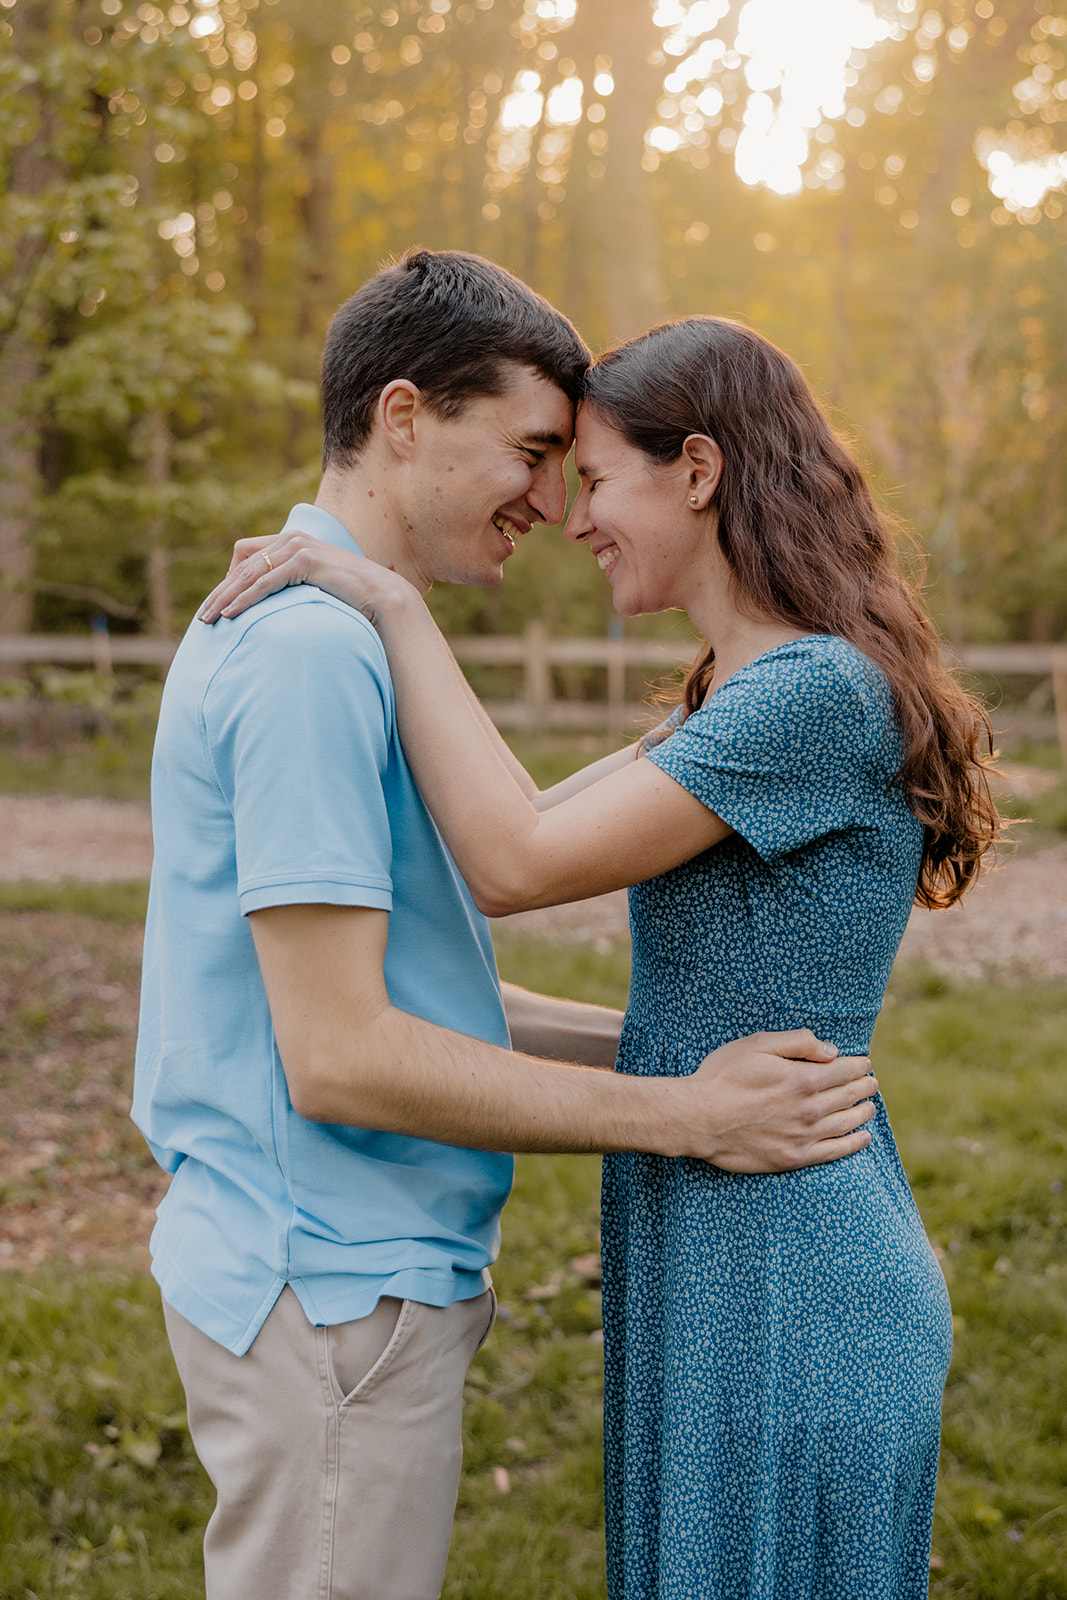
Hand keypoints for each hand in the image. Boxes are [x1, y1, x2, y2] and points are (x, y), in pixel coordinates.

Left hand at [197, 530, 415, 624]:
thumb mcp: (316, 588)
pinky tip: (232, 615)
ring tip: (210, 620)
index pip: (246, 556)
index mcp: (293, 541)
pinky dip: (246, 599)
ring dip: (225, 598)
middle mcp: (292, 539)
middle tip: (204, 617)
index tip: (220, 605)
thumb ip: (294, 588)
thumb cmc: (351, 599)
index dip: (230, 580)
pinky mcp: (305, 561)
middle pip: (242, 565)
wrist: (383, 598)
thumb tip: (275, 609)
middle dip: (220, 593)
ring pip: (248, 574)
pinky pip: (265, 582)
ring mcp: (298, 547)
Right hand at [678, 1030, 877, 1171]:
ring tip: (870, 1107)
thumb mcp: (758, 1045)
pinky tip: (863, 1138)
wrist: (699, 1118)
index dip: (858, 1066)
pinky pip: (834, 1152)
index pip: (844, 1070)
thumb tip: (831, 1051)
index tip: (864, 1064)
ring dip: (863, 1113)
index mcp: (803, 1079)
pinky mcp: (793, 1158)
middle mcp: (809, 1109)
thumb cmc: (724, 1076)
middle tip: (872, 1083)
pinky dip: (853, 1144)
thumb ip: (798, 1042)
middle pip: (849, 1096)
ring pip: (846, 1124)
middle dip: (864, 1087)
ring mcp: (803, 1136)